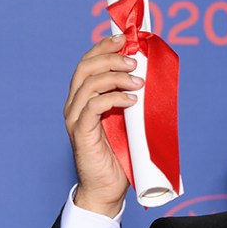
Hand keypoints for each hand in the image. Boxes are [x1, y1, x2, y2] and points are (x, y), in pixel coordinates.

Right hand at [62, 33, 142, 216]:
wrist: (107, 189)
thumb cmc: (120, 156)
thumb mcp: (129, 121)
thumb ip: (132, 100)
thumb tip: (151, 79)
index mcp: (84, 97)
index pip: (88, 62)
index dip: (104, 46)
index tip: (125, 38)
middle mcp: (75, 104)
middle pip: (85, 67)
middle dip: (110, 56)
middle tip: (134, 60)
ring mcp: (76, 118)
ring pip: (89, 84)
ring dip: (115, 77)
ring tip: (138, 82)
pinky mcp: (80, 133)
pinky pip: (93, 107)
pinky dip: (113, 99)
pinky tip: (131, 101)